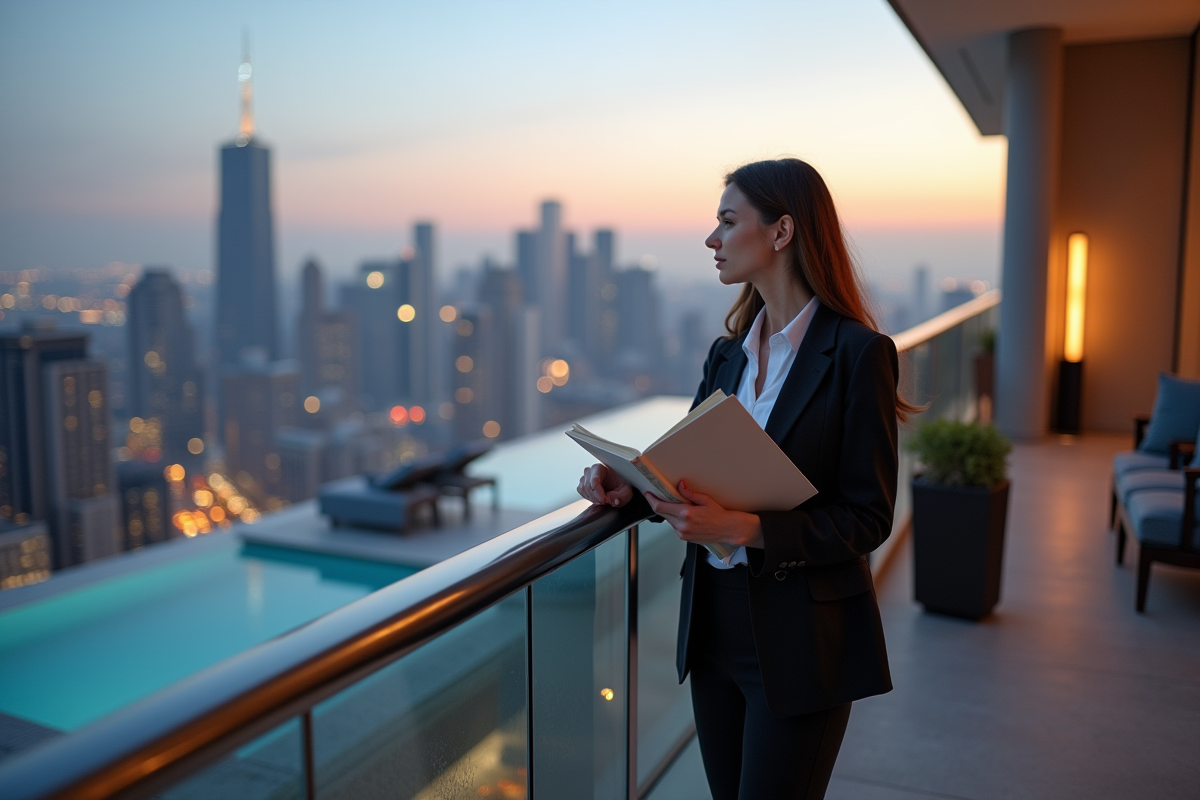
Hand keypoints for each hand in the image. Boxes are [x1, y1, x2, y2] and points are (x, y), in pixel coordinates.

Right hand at [576, 464, 633, 507]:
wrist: (617, 486)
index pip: (594, 481)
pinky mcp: (582, 485)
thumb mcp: (626, 491)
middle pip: (588, 487)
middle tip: (607, 501)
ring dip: (594, 498)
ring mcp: (584, 477)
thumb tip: (615, 501)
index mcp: (599, 467)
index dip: (600, 494)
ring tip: (604, 499)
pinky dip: (590, 498)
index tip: (607, 500)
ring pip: (584, 490)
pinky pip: (582, 492)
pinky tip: (598, 498)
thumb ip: (622, 497)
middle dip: (597, 497)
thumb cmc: (621, 485)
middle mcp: (590, 471)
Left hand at [645, 481, 763, 548]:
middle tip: (658, 496)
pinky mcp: (684, 538)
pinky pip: (674, 527)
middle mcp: (682, 525)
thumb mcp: (705, 500)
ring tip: (678, 507)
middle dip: (659, 504)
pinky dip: (675, 520)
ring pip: (668, 520)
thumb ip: (689, 493)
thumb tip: (680, 485)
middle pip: (662, 513)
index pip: (660, 507)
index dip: (651, 499)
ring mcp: (683, 533)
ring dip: (669, 512)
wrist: (728, 530)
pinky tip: (684, 516)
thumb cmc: (720, 515)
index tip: (648, 494)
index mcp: (686, 514)